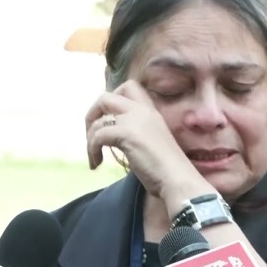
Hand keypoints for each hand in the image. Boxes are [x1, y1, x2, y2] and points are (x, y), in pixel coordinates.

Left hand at [85, 80, 212, 203]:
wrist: (177, 179)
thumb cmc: (168, 168)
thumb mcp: (152, 141)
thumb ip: (137, 132)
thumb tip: (116, 137)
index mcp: (150, 110)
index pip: (128, 87)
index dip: (112, 100)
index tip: (109, 120)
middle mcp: (141, 110)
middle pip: (106, 97)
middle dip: (92, 114)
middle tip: (92, 135)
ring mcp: (133, 120)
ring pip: (98, 119)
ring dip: (89, 139)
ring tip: (94, 156)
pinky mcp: (126, 134)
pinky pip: (98, 136)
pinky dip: (92, 149)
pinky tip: (97, 163)